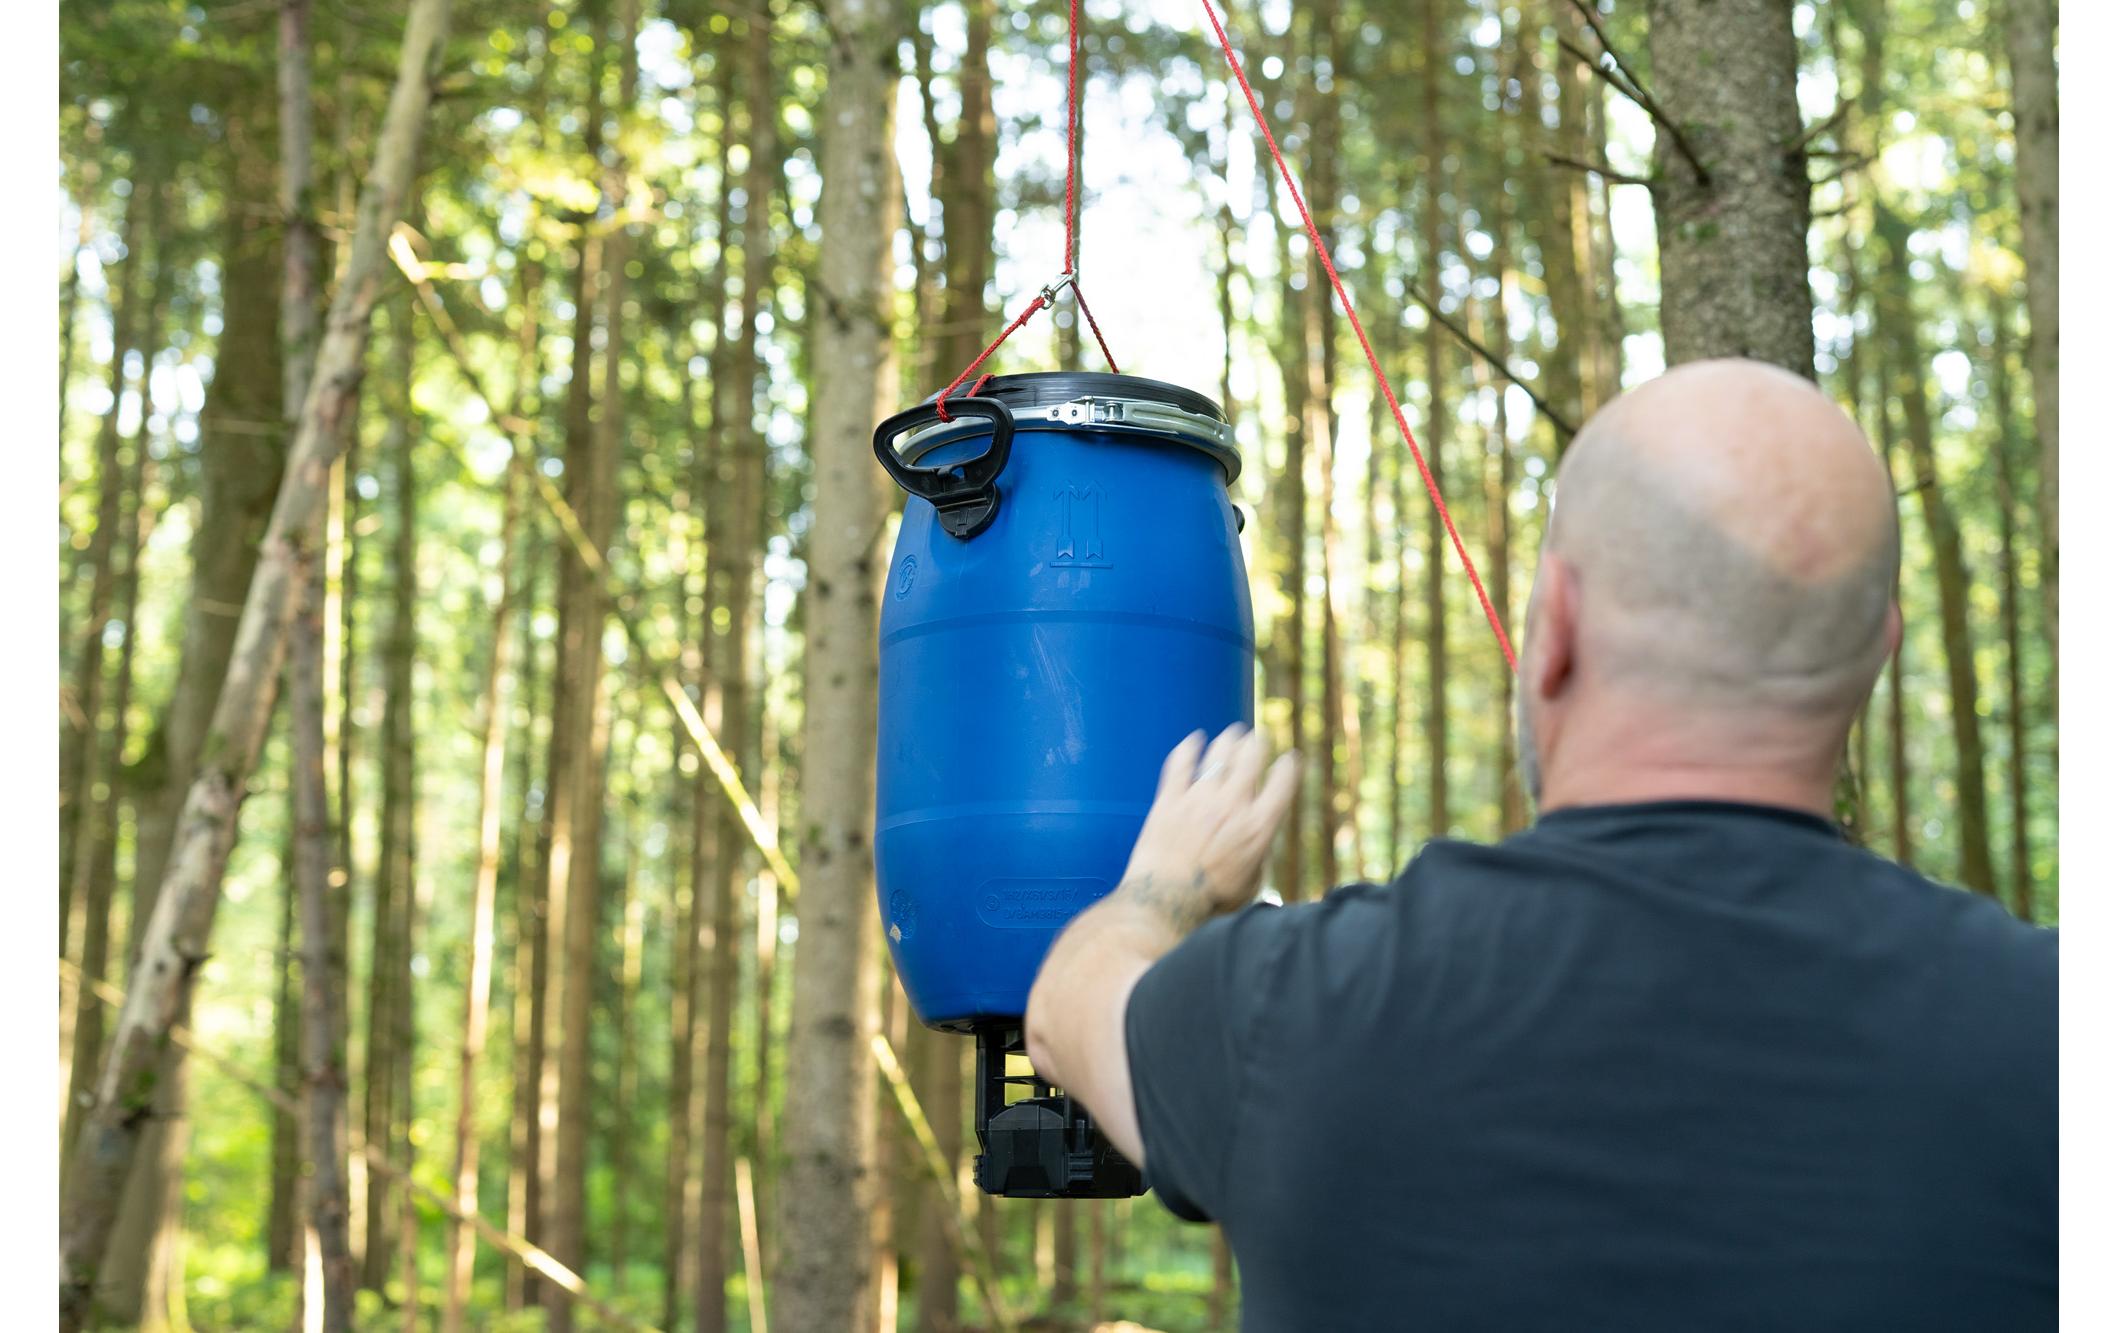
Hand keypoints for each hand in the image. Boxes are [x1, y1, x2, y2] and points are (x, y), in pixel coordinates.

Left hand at [1114, 724, 1301, 932]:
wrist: (1168, 900)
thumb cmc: (1212, 901)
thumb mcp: (1252, 882)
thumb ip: (1258, 854)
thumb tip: (1258, 843)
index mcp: (1258, 826)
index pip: (1283, 781)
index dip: (1289, 765)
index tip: (1290, 759)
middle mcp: (1232, 805)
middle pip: (1251, 758)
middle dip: (1258, 743)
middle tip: (1258, 738)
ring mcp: (1200, 799)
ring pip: (1219, 754)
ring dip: (1229, 740)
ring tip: (1233, 734)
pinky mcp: (1170, 800)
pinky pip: (1181, 763)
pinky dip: (1189, 747)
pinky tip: (1194, 740)